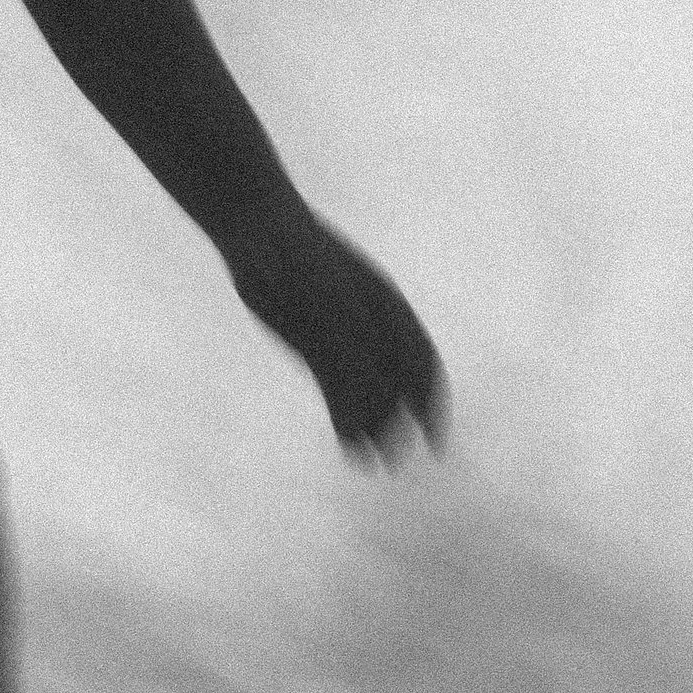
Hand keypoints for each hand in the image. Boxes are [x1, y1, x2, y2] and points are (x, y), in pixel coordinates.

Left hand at [227, 200, 448, 464]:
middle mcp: (370, 324)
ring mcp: (341, 334)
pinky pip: (334, 385)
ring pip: (365, 389)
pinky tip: (346, 440)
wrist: (258, 229)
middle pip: (395, 384)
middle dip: (400, 425)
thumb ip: (353, 350)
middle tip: (394, 462)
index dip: (432, 404)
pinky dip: (344, 415)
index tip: (434, 443)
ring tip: (369, 463)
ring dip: (371, 425)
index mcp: (388, 306)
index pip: (421, 362)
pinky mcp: (311, 344)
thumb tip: (377, 401)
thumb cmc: (299, 256)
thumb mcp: (329, 303)